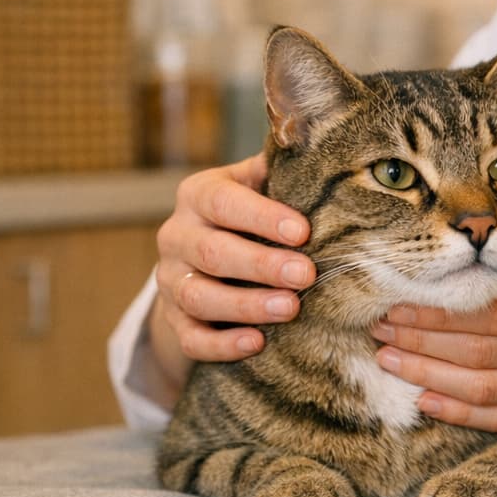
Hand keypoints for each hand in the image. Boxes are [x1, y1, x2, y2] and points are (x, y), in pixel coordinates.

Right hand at [148, 154, 312, 392]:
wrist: (206, 254)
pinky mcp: (174, 318)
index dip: (262, 217)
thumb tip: (326, 152)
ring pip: (198, 296)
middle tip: (306, 275)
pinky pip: (191, 338)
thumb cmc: (252, 212)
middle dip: (262, 266)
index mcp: (198, 195)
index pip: (223, 202)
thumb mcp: (260, 184)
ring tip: (290, 309)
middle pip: (213, 252)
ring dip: (246, 306)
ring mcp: (170, 279)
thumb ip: (283, 172)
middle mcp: (176, 234)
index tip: (302, 232)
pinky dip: (222, 345)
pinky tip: (256, 344)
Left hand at [369, 247, 496, 431]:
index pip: (493, 312)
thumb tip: (490, 255)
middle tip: (378, 332)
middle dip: (421, 342)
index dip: (440, 312)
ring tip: (390, 363)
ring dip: (430, 378)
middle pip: (479, 351)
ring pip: (485, 389)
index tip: (400, 302)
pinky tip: (428, 403)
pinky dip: (463, 413)